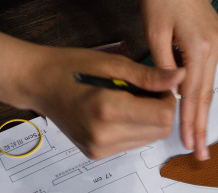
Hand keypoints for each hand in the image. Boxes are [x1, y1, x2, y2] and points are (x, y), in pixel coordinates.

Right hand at [0, 4, 183, 161]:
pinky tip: (121, 107)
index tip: (158, 80)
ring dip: (150, 118)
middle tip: (146, 86)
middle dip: (161, 108)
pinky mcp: (95, 154)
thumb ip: (148, 75)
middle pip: (159, 130)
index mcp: (108, 110)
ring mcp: (99, 149)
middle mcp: (104, 136)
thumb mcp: (112, 63)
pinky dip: (135, 126)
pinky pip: (131, 142)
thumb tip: (180, 77)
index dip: (168, 96)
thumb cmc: (72, 65)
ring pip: (148, 138)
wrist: (37, 83)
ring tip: (132, 95)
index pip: (163, 115)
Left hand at [139, 0, 217, 160]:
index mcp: (200, 44)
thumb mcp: (154, 33)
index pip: (195, 93)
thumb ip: (164, 66)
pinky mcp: (213, 32)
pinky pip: (207, 66)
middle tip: (201, 152)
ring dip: (201, 106)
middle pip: (207, 91)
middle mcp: (215, 42)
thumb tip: (170, 94)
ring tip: (197, 133)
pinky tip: (195, 101)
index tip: (191, 146)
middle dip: (202, 122)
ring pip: (208, 80)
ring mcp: (217, 36)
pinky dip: (201, 86)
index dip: (191, 121)